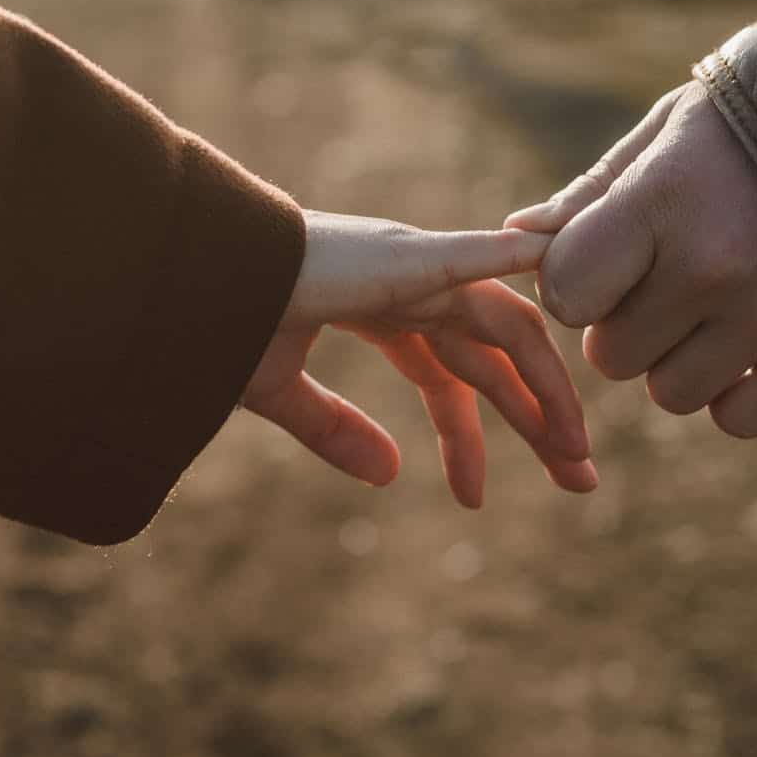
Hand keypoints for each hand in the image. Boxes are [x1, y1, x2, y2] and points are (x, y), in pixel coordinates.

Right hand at [242, 211, 597, 507]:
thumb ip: (331, 428)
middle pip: (496, 357)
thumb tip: (389, 475)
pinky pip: (482, 263)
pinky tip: (566, 271)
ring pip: (509, 328)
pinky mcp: (405, 256)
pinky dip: (527, 264)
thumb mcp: (278, 393)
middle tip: (578, 478)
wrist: (178, 279)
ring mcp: (414, 266)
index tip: (478, 500)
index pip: (450, 376)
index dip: (470, 437)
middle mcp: (411, 287)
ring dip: (548, 387)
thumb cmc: (215, 321)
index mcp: (383, 312)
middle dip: (538, 417)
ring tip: (576, 453)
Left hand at [506, 82, 756, 437]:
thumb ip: (590, 196)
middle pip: (613, 356)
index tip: (604, 264)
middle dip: (625, 324)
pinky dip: (730, 395)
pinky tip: (743, 346)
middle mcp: (716, 265)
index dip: (574, 286)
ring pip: (670, 394)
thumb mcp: (666, 135)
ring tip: (711, 306)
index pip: (568, 292)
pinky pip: (737, 420)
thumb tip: (518, 240)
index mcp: (665, 200)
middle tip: (667, 278)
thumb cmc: (753, 126)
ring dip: (675, 362)